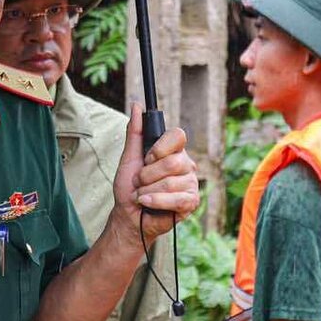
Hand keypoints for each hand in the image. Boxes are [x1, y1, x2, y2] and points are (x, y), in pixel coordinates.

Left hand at [109, 104, 199, 246]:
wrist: (129, 215)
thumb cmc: (130, 187)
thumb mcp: (129, 157)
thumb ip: (135, 133)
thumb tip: (136, 105)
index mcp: (173, 151)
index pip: (178, 135)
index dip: (160, 148)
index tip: (147, 159)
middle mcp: (186, 164)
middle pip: (172, 162)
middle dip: (147, 175)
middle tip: (140, 182)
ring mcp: (191, 183)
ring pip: (170, 182)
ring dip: (148, 191)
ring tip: (143, 195)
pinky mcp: (191, 201)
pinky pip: (176, 199)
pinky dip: (155, 201)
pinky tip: (147, 203)